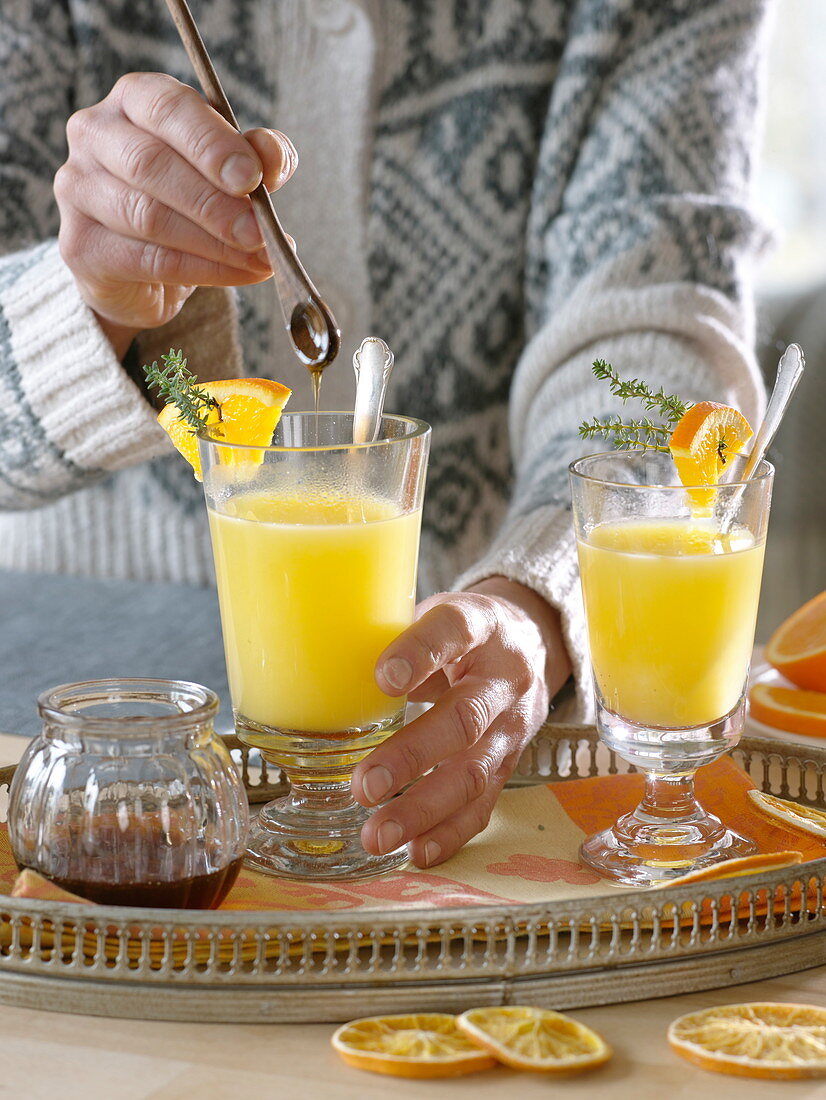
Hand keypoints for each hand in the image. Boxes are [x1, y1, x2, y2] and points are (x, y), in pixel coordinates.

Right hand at [54, 73, 296, 355]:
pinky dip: (203, 270)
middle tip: (260, 233)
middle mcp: (95, 134)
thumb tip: (274, 161)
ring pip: (149, 216)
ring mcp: (78, 188)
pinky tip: (240, 275)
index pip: (168, 108)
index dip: (211, 144)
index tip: (252, 178)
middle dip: (215, 203)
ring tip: (260, 258)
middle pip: (152, 164)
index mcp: (134, 99)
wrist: (142, 269)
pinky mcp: (80, 245)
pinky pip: (148, 260)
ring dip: (214, 243)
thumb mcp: (230, 169)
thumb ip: (257, 156)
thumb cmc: (188, 200)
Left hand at [351, 577, 572, 867]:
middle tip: (366, 786)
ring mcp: (514, 725)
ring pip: (475, 771)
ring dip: (425, 808)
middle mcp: (505, 677)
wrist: (530, 644)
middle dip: (414, 755)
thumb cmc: (460, 632)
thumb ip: (393, 636)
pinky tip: (416, 851)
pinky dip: (450, 832)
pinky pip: (485, 803)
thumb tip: (319, 667)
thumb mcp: (435, 614)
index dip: (421, 652)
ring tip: (378, 834)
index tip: (383, 677)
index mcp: (482, 625)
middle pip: (465, 717)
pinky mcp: (511, 762)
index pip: (455, 630)